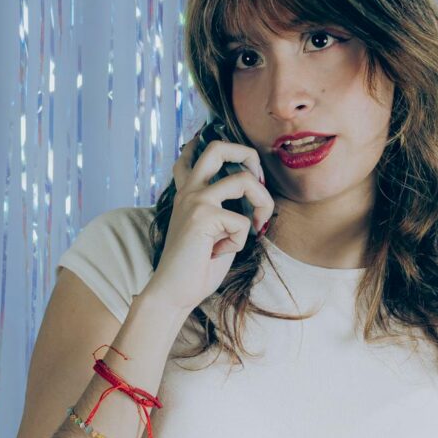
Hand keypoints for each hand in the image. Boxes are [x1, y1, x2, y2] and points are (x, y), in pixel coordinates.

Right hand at [141, 135, 274, 312]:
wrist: (173, 292)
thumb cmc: (196, 267)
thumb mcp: (212, 230)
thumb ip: (224, 208)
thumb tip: (254, 190)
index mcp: (188, 192)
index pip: (192, 154)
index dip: (213, 145)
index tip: (233, 155)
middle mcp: (189, 190)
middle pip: (218, 147)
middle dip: (248, 155)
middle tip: (259, 179)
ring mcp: (195, 200)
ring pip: (245, 180)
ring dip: (264, 203)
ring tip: (258, 224)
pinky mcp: (203, 216)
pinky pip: (243, 221)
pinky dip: (241, 240)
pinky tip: (222, 252)